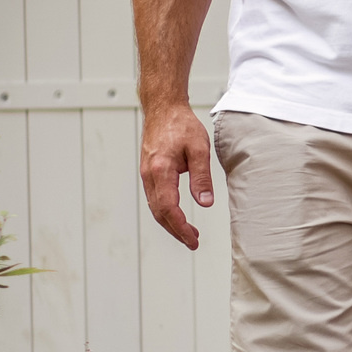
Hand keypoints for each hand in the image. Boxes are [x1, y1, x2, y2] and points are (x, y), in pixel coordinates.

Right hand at [141, 103, 214, 249]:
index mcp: (161, 170)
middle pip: (159, 213)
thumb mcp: (199, 149)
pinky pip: (154, 198)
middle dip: (175, 230)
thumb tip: (205, 203)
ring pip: (155, 207)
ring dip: (170, 223)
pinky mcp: (148, 173)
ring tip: (188, 233)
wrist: (163, 109)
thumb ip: (201, 177)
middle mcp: (149, 175)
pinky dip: (165, 211)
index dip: (180, 227)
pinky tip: (177, 216)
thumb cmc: (181, 125)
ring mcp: (146, 174)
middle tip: (192, 242)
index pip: (168, 208)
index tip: (192, 238)